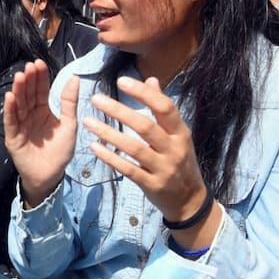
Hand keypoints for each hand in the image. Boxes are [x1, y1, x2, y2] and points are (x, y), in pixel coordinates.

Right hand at [3, 60, 78, 204]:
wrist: (50, 175)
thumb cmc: (60, 151)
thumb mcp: (69, 124)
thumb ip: (69, 102)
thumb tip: (75, 78)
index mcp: (43, 110)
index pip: (40, 90)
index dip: (40, 77)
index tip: (39, 63)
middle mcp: (30, 115)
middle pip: (28, 94)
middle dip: (28, 80)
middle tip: (29, 67)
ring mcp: (20, 125)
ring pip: (18, 105)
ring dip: (17, 91)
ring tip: (19, 77)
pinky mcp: (13, 137)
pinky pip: (10, 121)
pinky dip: (9, 109)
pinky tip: (9, 97)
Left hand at [81, 76, 207, 222]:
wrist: (189, 199)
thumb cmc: (179, 160)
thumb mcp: (177, 134)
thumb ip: (162, 108)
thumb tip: (152, 80)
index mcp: (180, 132)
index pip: (164, 107)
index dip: (143, 93)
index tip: (121, 80)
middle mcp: (174, 149)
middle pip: (145, 126)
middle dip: (119, 111)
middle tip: (96, 98)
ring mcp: (163, 168)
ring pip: (134, 148)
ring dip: (109, 133)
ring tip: (88, 121)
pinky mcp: (151, 184)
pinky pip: (128, 169)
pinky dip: (110, 157)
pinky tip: (94, 147)